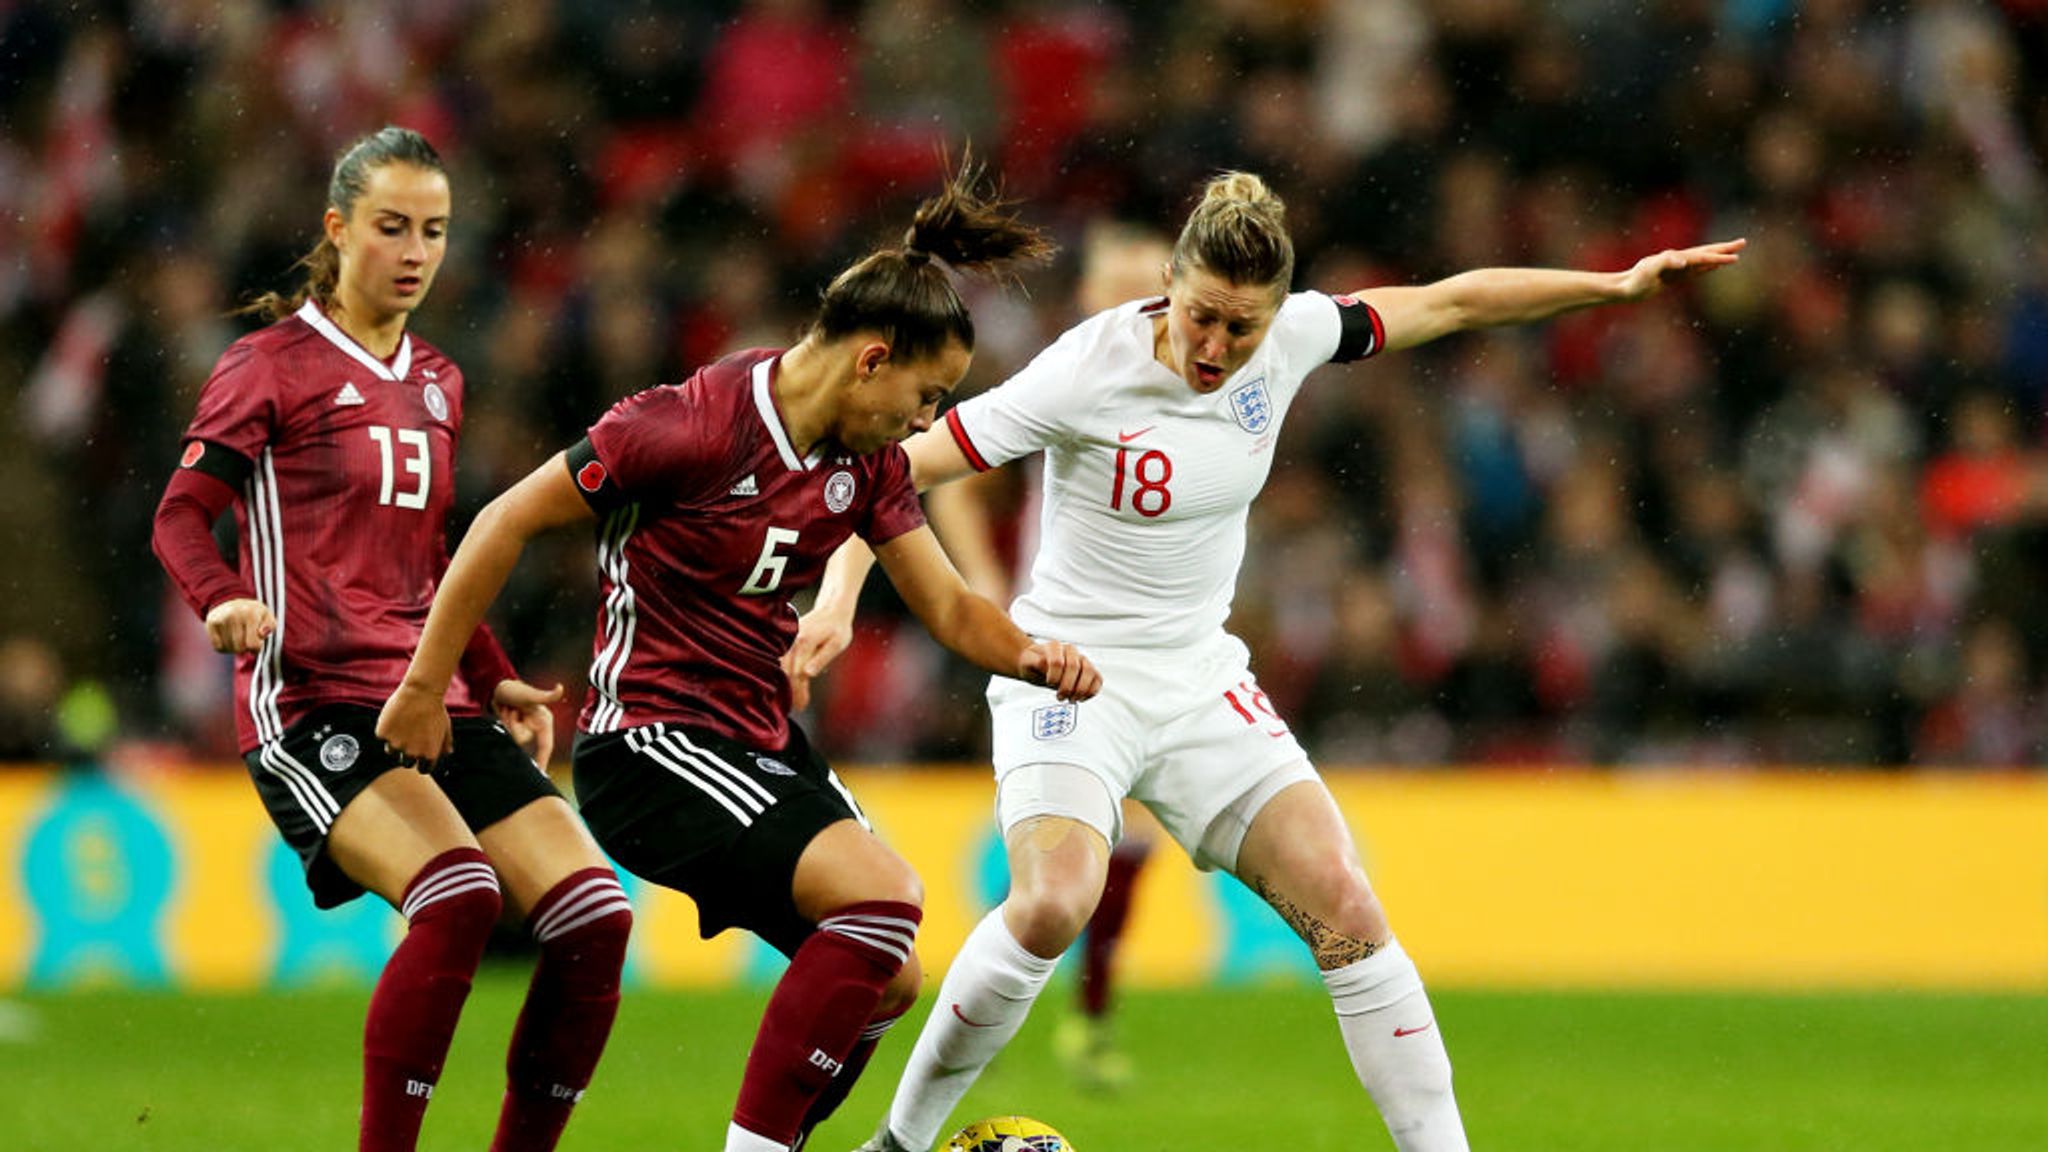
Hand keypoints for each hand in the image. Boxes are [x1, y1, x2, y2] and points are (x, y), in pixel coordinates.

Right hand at [203, 598, 275, 653]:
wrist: (231, 600)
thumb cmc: (253, 613)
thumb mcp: (267, 617)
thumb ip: (269, 627)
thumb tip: (261, 634)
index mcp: (250, 614)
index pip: (252, 644)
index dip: (256, 649)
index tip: (256, 645)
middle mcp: (234, 615)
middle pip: (239, 648)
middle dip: (245, 649)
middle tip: (246, 641)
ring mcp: (220, 619)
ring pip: (228, 648)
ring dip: (234, 648)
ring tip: (238, 637)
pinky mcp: (210, 624)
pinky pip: (218, 647)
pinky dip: (224, 647)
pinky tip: (228, 639)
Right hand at [376, 681, 454, 768]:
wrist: (421, 691)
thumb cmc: (435, 709)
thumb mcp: (445, 728)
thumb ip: (445, 743)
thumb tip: (446, 753)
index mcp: (429, 755)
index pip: (423, 769)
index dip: (422, 762)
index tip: (420, 753)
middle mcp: (412, 753)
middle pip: (406, 763)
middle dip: (408, 753)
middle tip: (411, 736)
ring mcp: (396, 744)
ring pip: (392, 751)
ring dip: (395, 742)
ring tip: (403, 725)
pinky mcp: (383, 734)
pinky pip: (383, 737)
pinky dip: (386, 730)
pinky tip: (394, 717)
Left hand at [492, 678, 565, 767]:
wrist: (497, 685)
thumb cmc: (515, 688)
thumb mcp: (530, 694)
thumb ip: (547, 695)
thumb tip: (560, 688)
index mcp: (544, 721)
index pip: (546, 746)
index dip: (544, 760)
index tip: (542, 774)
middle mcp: (536, 725)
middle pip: (522, 740)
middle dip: (514, 725)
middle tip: (512, 710)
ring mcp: (525, 726)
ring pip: (513, 738)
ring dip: (507, 722)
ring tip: (508, 708)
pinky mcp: (514, 726)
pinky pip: (507, 734)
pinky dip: (503, 723)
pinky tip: (504, 711)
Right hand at [783, 609, 853, 711]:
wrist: (832, 610)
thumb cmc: (837, 628)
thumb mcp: (837, 643)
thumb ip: (822, 658)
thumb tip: (808, 673)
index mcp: (804, 642)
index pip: (797, 673)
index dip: (798, 692)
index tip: (801, 706)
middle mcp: (792, 641)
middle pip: (786, 672)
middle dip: (791, 691)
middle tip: (797, 708)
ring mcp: (788, 640)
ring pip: (782, 667)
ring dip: (786, 684)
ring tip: (792, 701)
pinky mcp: (787, 641)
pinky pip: (782, 660)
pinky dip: (783, 673)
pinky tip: (787, 684)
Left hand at [1018, 639, 1101, 701]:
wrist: (1037, 666)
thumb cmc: (1032, 664)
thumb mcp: (1027, 663)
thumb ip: (1034, 662)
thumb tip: (1045, 664)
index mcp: (1055, 646)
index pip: (1058, 661)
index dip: (1054, 676)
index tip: (1048, 683)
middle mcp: (1071, 651)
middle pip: (1074, 667)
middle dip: (1067, 686)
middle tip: (1059, 697)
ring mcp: (1082, 660)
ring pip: (1090, 672)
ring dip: (1081, 690)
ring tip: (1071, 699)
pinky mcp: (1089, 671)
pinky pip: (1098, 679)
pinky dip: (1091, 691)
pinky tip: (1080, 699)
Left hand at [1617, 238, 1745, 299]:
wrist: (1623, 288)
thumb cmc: (1635, 280)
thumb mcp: (1649, 270)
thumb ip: (1666, 263)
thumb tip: (1685, 261)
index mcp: (1675, 258)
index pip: (1702, 256)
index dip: (1718, 256)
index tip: (1734, 257)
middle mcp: (1678, 260)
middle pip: (1705, 252)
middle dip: (1724, 248)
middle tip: (1743, 242)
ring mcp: (1677, 268)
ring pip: (1702, 260)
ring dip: (1718, 256)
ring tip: (1733, 253)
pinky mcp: (1674, 277)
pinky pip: (1695, 271)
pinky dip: (1706, 267)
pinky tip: (1713, 265)